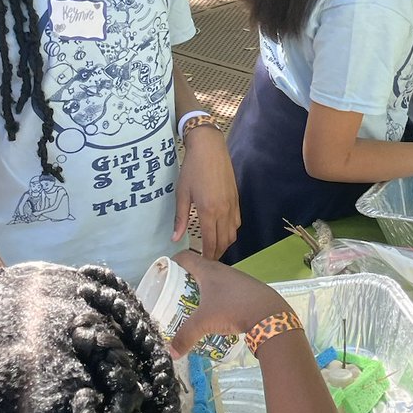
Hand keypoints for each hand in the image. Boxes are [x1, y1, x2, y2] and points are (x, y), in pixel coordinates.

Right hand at [169, 251, 287, 358]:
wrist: (269, 313)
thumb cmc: (232, 309)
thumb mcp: (205, 323)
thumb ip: (185, 337)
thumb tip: (171, 353)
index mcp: (208, 270)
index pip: (185, 257)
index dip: (171, 262)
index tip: (163, 274)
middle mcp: (221, 269)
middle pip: (198, 268)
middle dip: (185, 279)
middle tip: (175, 293)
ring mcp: (236, 278)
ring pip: (213, 279)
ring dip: (202, 288)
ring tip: (194, 304)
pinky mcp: (247, 288)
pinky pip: (225, 288)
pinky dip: (217, 295)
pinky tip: (216, 311)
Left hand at [173, 126, 239, 259]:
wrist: (210, 148)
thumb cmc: (192, 169)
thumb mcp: (182, 193)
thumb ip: (180, 218)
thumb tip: (175, 238)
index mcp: (208, 211)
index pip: (210, 241)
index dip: (207, 255)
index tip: (202, 264)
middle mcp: (223, 211)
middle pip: (224, 241)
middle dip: (217, 254)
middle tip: (208, 261)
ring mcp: (232, 205)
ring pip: (233, 233)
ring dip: (225, 244)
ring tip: (215, 249)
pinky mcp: (236, 199)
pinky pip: (237, 222)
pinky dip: (231, 231)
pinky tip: (223, 232)